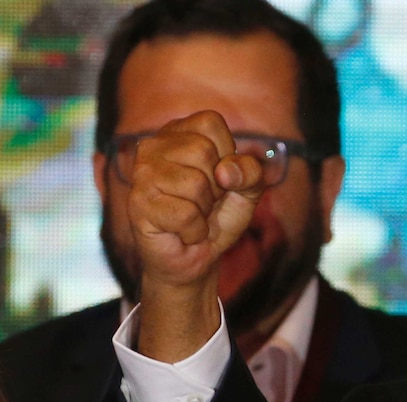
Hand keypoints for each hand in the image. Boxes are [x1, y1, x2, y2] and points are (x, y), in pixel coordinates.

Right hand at [128, 110, 264, 360]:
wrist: (197, 258)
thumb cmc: (218, 217)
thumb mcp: (248, 190)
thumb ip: (251, 172)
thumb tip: (225, 171)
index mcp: (178, 132)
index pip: (211, 122)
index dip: (227, 153)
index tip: (219, 177)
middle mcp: (153, 146)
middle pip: (203, 151)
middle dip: (216, 186)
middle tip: (204, 202)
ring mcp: (141, 175)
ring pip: (195, 184)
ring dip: (204, 210)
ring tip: (193, 216)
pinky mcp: (138, 205)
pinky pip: (185, 214)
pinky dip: (194, 230)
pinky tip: (183, 232)